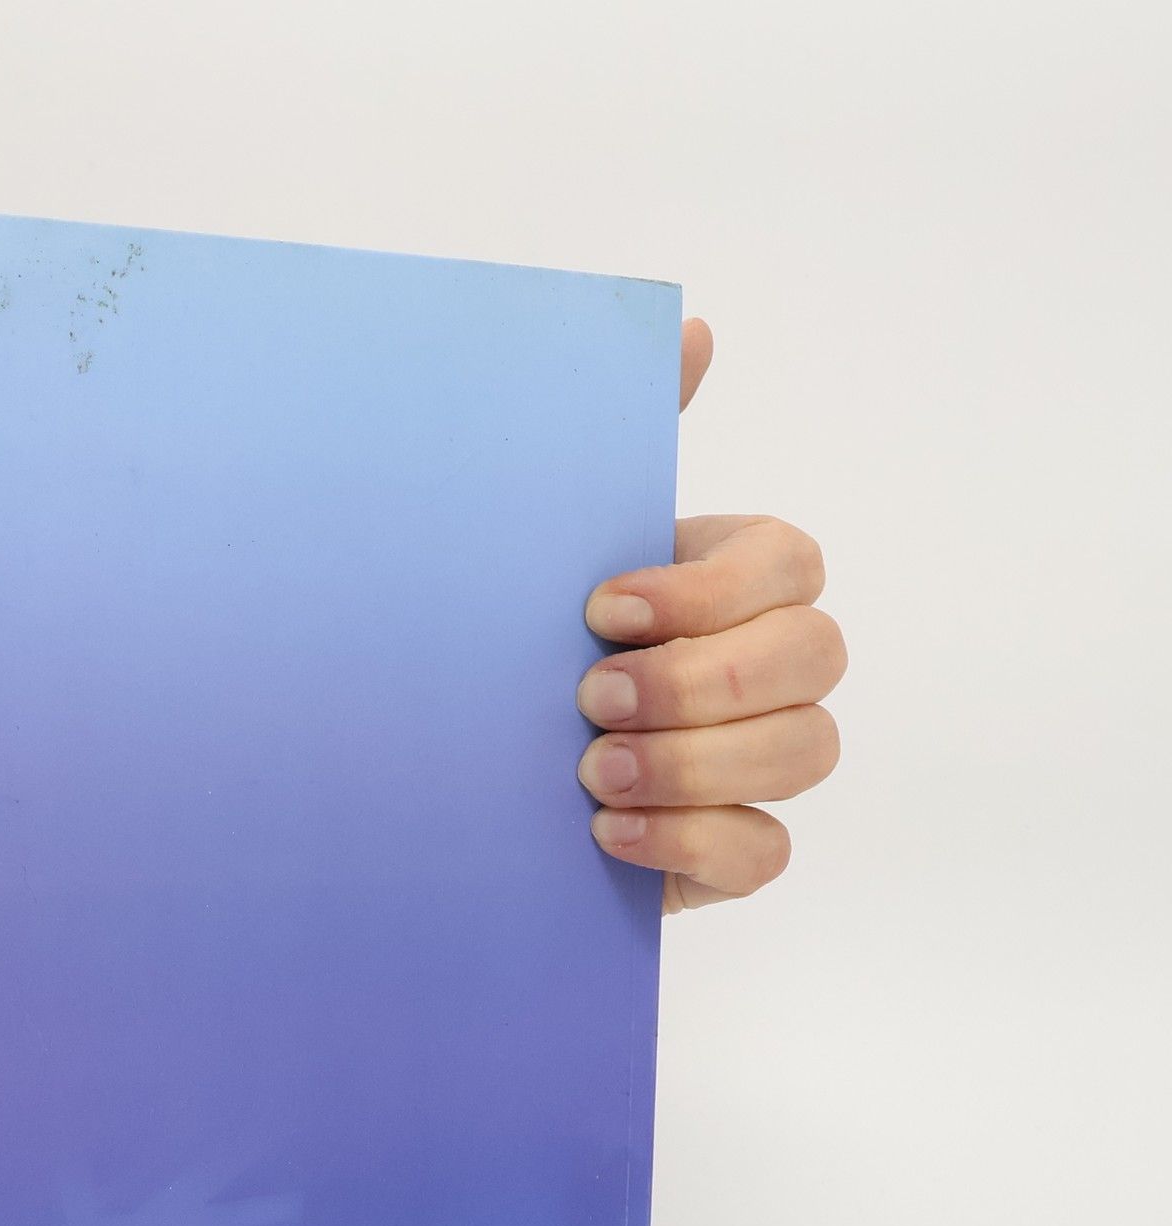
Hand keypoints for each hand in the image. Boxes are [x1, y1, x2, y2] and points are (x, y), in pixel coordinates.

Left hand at [576, 321, 843, 910]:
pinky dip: (692, 841)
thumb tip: (693, 329)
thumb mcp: (551, 543)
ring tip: (591, 770)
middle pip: (816, 654)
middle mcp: (765, 667)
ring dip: (696, 761)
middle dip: (703, 678)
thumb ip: (624, 443)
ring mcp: (758, 761)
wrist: (456, 772)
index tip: (599, 609)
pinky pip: (767, 849)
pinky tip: (608, 831)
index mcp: (731, 582)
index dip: (711, 587)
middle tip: (593, 696)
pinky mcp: (732, 848)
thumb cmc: (522, 644)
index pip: (790, 560)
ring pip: (806, 750)